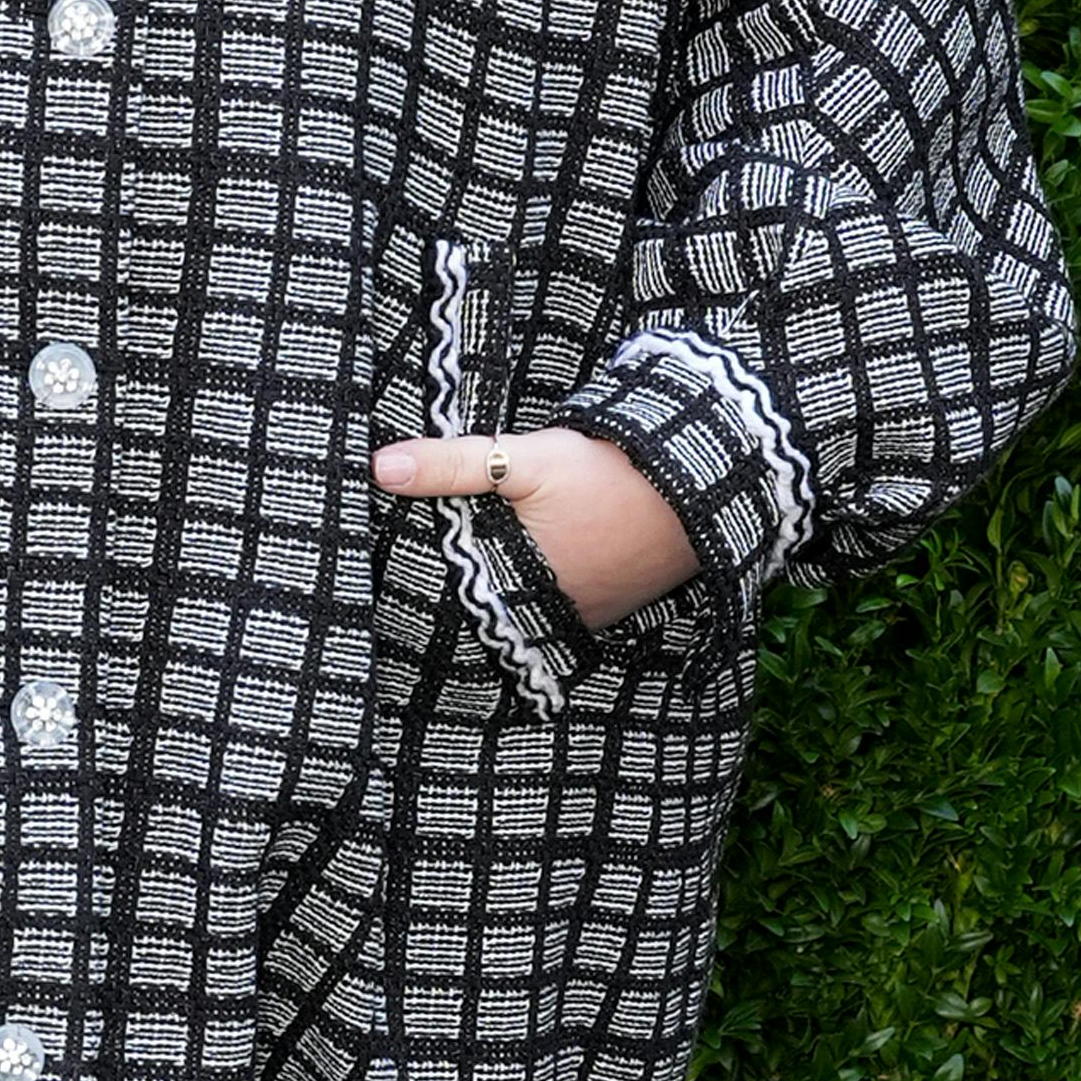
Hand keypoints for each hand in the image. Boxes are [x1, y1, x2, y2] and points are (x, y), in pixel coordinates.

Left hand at [370, 424, 695, 632]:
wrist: (699, 492)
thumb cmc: (611, 477)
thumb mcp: (525, 461)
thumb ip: (452, 466)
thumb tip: (380, 467)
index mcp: (513, 586)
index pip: (450, 586)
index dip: (425, 568)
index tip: (399, 555)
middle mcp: (543, 617)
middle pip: (486, 597)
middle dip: (465, 577)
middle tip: (435, 553)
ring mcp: (578, 619)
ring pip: (522, 602)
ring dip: (506, 582)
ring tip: (490, 551)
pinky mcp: (606, 612)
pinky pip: (558, 604)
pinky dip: (543, 585)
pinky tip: (540, 557)